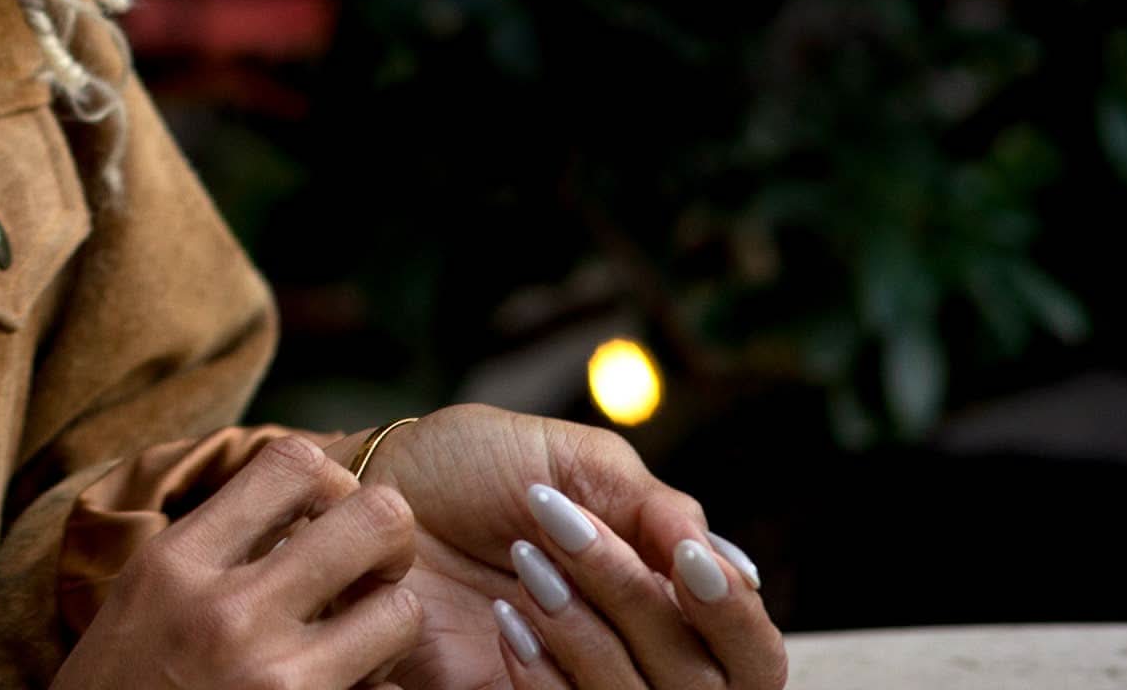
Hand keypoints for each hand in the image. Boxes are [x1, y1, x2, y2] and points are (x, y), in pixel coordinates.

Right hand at [55, 432, 425, 689]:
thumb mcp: (144, 597)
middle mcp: (227, 610)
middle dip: (388, 540)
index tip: (326, 513)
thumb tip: (290, 507)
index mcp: (177, 560)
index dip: (334, 479)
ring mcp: (272, 677)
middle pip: (373, 518)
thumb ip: (210, 548)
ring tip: (360, 643)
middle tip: (371, 571)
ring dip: (389, 626)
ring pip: (402, 612)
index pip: (293, 461)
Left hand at [351, 405, 784, 689]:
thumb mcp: (574, 459)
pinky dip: (543, 669)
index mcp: (667, 588)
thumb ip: (656, 509)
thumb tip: (730, 567)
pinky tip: (503, 616)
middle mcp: (640, 648)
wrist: (377, 492)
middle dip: (640, 603)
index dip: (733, 611)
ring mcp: (583, 682)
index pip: (749, 643)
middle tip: (568, 535)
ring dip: (588, 627)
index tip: (684, 560)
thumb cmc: (471, 465)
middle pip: (705, 681)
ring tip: (525, 559)